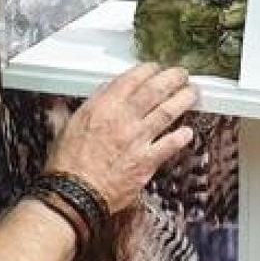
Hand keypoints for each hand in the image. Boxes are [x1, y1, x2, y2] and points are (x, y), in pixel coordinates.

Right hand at [44, 63, 197, 213]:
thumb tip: (97, 94)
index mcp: (101, 107)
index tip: (155, 67)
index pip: (131, 79)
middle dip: (172, 79)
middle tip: (181, 75)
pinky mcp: (146, 162)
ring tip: (192, 93)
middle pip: (155, 91)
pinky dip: (182, 137)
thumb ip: (88, 107)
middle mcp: (122, 119)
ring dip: (183, 100)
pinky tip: (188, 131)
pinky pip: (170, 145)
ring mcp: (137, 139)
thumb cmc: (67, 162)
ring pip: (167, 112)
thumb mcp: (69, 125)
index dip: (148, 70)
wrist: (74, 192)